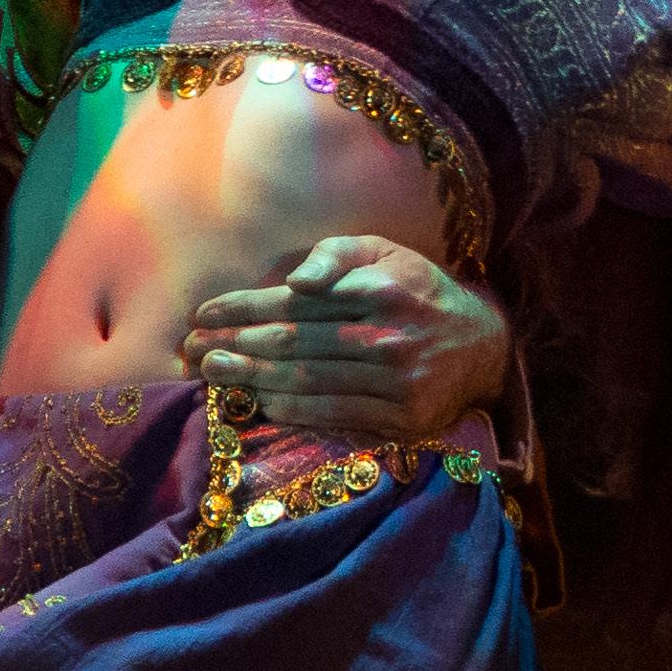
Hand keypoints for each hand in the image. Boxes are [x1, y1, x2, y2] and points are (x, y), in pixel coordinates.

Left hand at [180, 236, 509, 440]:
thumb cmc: (414, 289)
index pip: (295, 301)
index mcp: (380, 288)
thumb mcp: (383, 253)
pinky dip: (290, 408)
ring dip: (251, 378)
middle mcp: (389, 336)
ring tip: (213, 373)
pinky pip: (331, 413)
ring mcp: (396, 381)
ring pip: (307, 380)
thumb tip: (297, 281)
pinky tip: (258, 400)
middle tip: (192, 349)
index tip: (203, 313)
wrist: (479, 345)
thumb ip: (336, 255)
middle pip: (293, 343)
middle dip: (234, 345)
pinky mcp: (401, 417)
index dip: (243, 307)